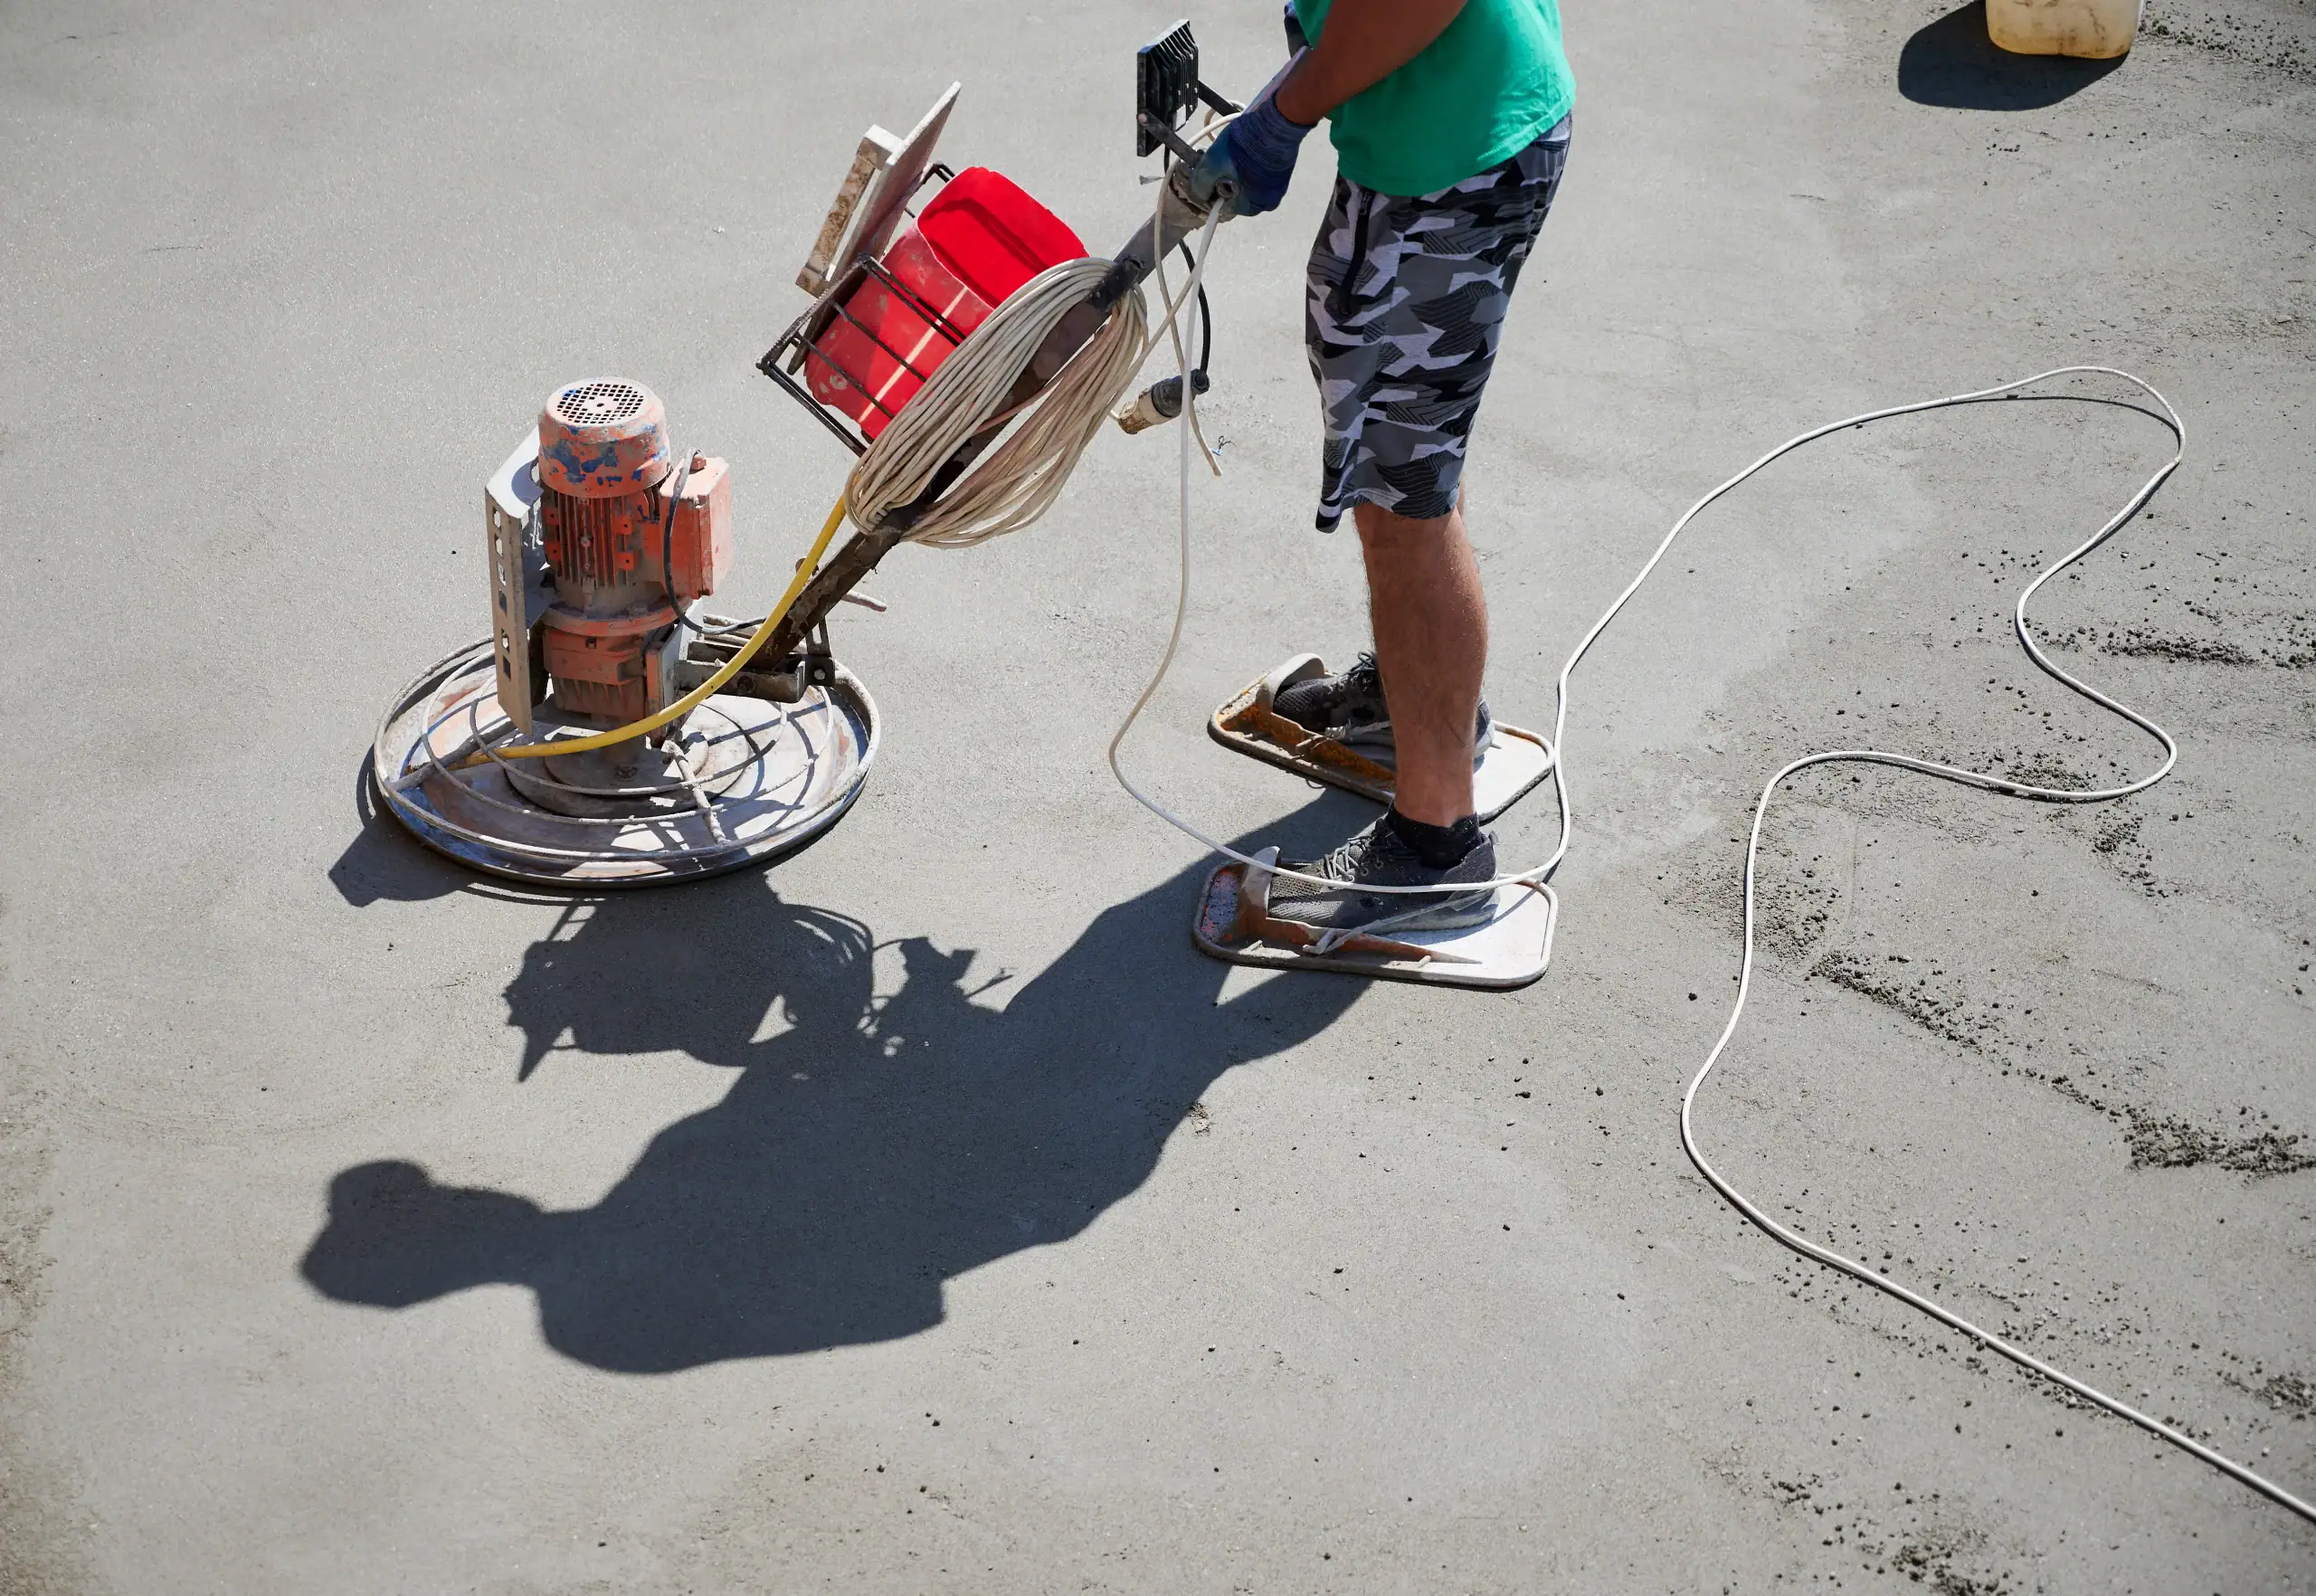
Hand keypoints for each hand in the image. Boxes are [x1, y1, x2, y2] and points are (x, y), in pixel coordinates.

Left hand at [1187, 89, 1312, 217]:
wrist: (1276, 120)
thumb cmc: (1243, 145)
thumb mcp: (1211, 165)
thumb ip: (1201, 186)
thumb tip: (1201, 195)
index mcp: (1248, 207)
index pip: (1220, 205)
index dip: (1211, 189)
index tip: (1210, 170)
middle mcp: (1266, 204)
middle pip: (1236, 195)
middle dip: (1226, 179)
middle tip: (1223, 158)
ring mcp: (1278, 189)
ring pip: (1248, 184)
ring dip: (1239, 172)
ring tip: (1237, 152)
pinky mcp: (1284, 173)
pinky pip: (1262, 175)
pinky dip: (1253, 165)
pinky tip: (1250, 150)